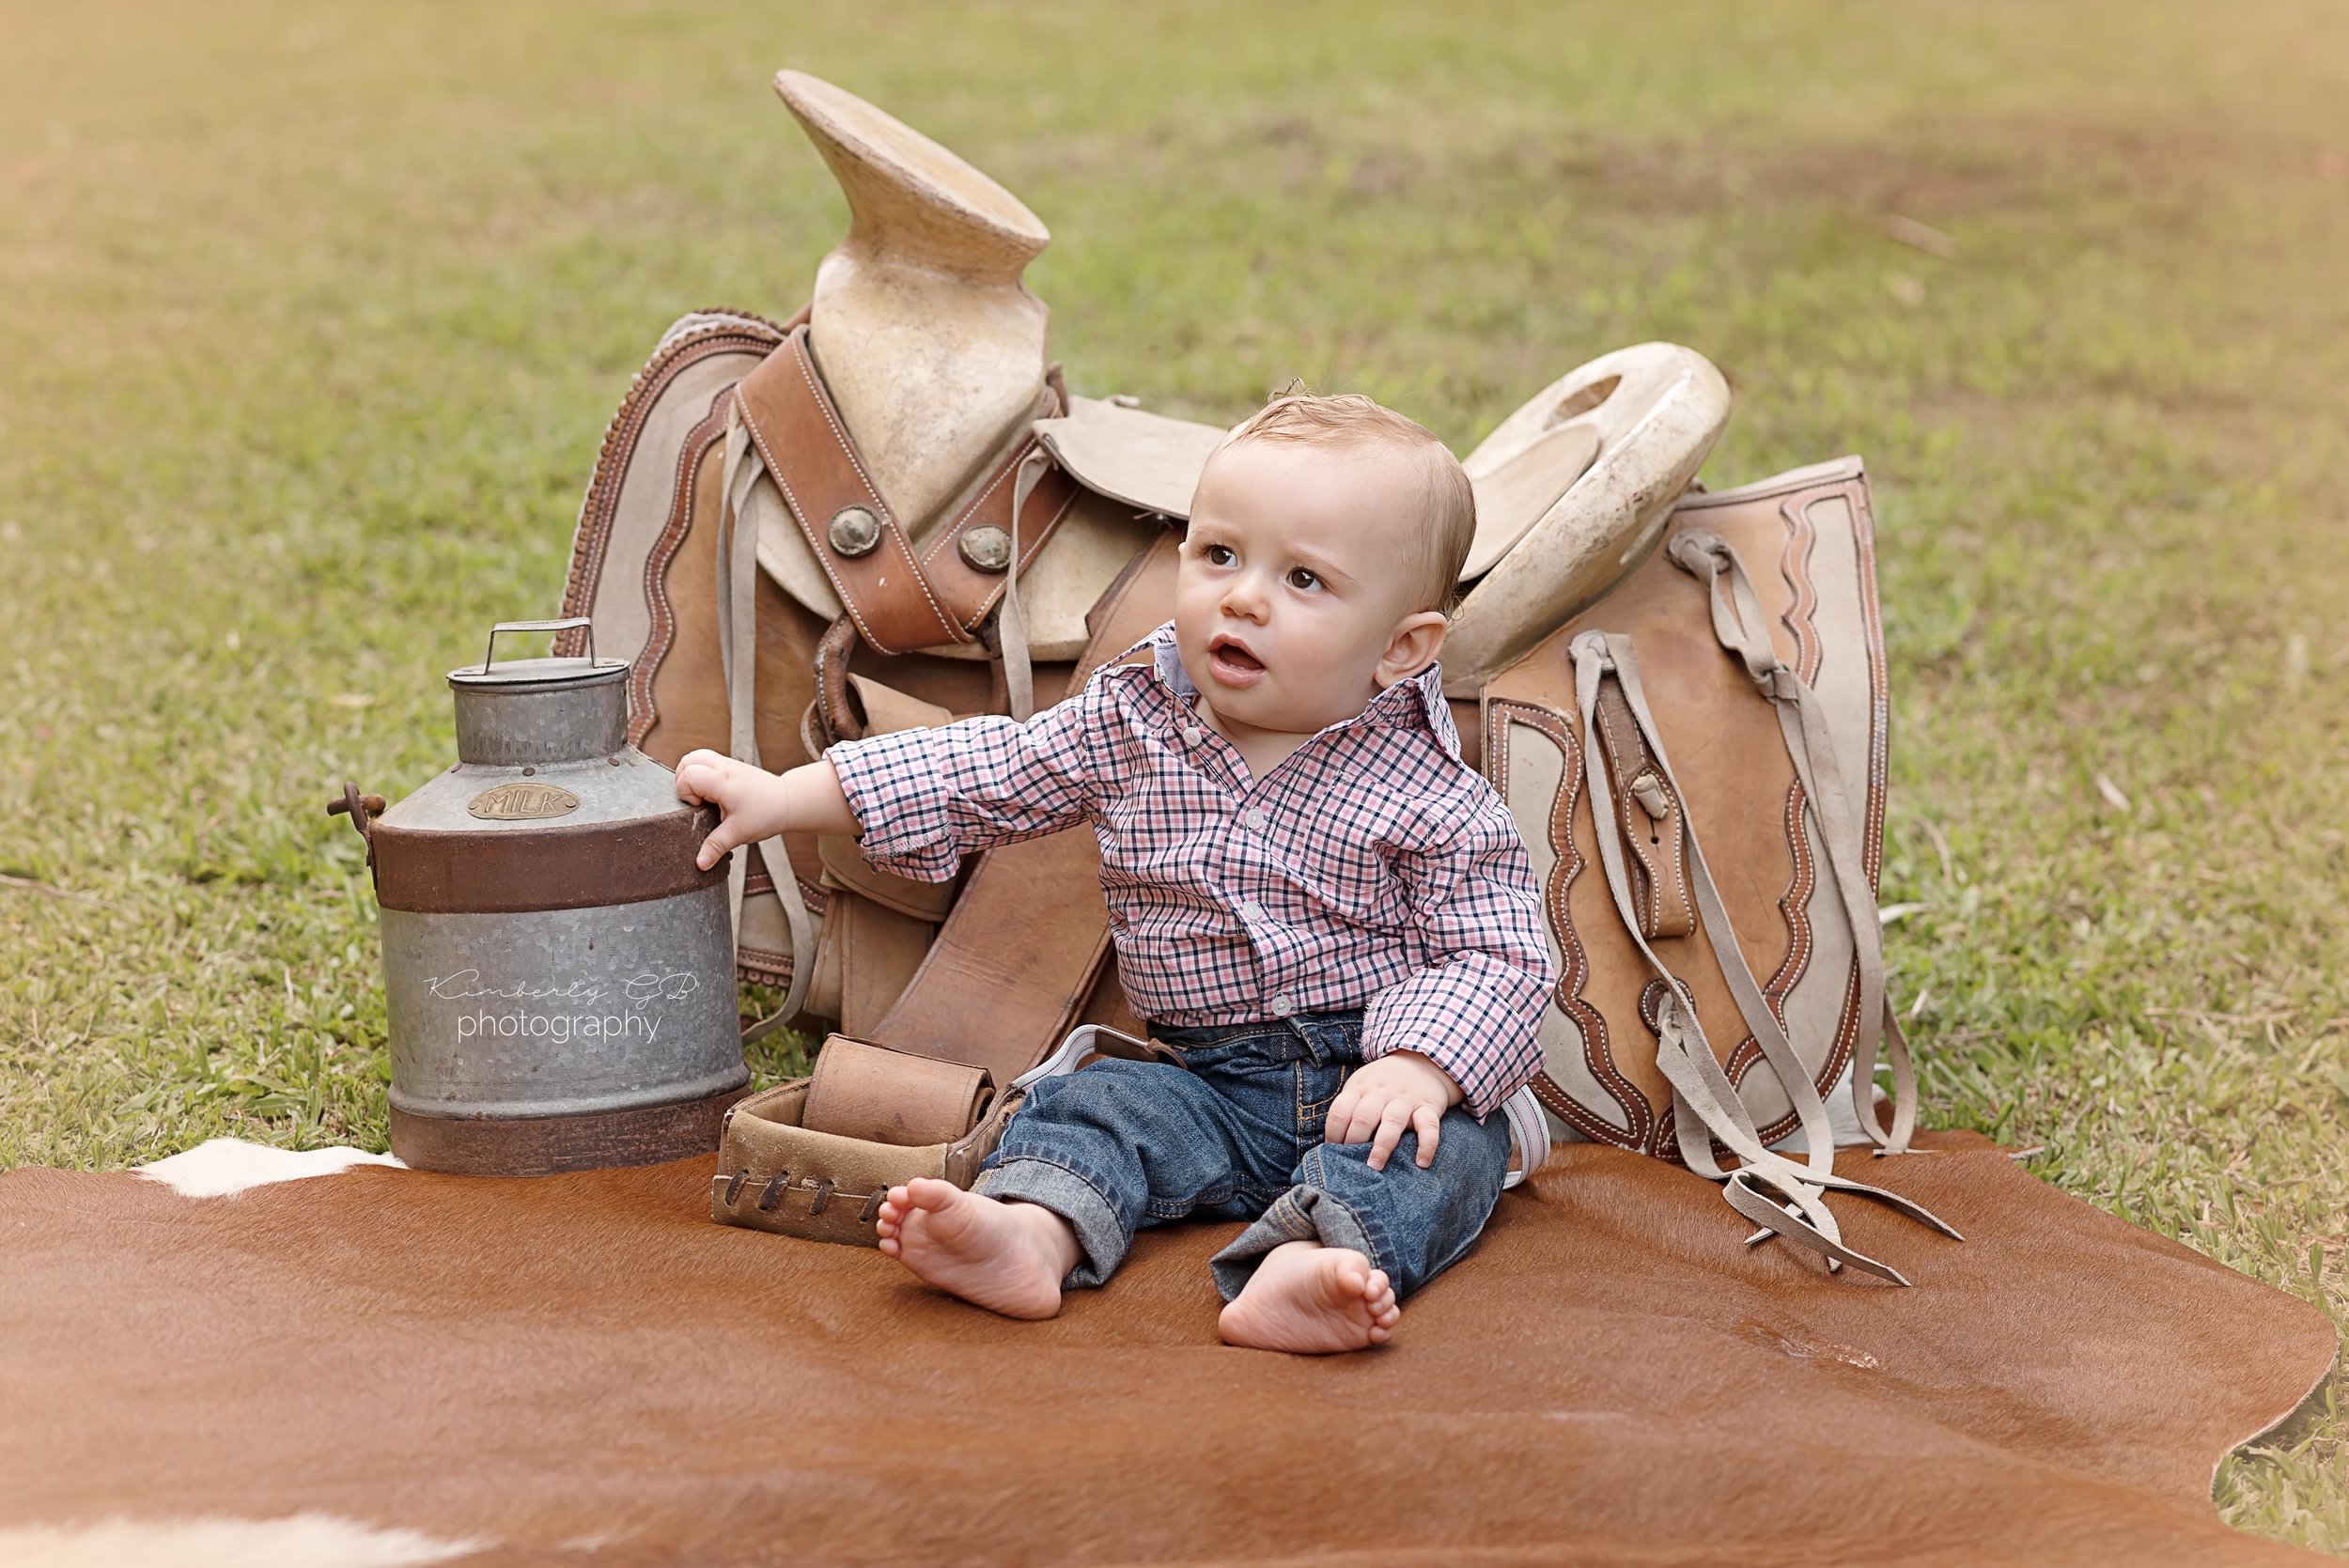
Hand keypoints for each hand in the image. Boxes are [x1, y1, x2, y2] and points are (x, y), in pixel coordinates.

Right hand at [673, 749, 792, 870]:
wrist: (788, 802)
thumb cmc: (767, 813)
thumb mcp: (738, 833)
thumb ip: (715, 846)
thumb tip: (700, 863)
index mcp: (723, 781)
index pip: (688, 775)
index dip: (686, 793)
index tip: (699, 807)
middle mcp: (724, 767)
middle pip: (688, 760)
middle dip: (684, 780)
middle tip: (697, 799)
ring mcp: (728, 763)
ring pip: (697, 756)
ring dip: (692, 773)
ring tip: (702, 794)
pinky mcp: (732, 765)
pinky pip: (708, 761)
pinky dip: (703, 772)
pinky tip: (712, 791)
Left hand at [1325, 1051, 1463, 1171]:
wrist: (1422, 1060)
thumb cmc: (1383, 1082)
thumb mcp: (1361, 1085)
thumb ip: (1349, 1107)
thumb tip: (1333, 1143)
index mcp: (1360, 1087)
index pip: (1340, 1111)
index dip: (1333, 1133)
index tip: (1333, 1151)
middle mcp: (1382, 1093)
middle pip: (1363, 1117)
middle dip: (1354, 1141)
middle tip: (1351, 1163)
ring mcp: (1406, 1100)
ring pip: (1392, 1122)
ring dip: (1382, 1146)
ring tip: (1375, 1165)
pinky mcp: (1428, 1107)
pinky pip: (1429, 1126)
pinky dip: (1427, 1145)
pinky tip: (1421, 1162)